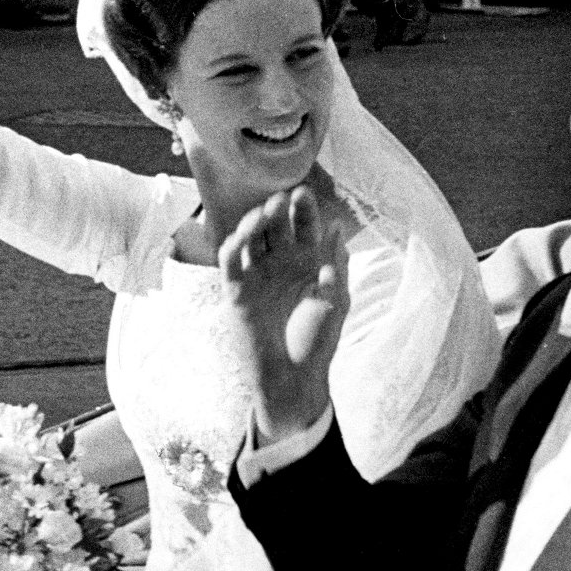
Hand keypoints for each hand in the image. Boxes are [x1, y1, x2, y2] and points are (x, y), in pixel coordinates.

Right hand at [220, 187, 349, 445]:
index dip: (303, 209)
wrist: (294, 377)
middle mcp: (280, 263)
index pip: (303, 226)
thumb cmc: (319, 342)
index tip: (303, 194)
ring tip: (265, 211)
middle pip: (275, 226)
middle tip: (281, 198)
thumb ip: (337, 265)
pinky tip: (244, 235)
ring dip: (254, 222)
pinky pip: (231, 261)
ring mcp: (257, 275)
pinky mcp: (237, 291)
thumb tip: (339, 227)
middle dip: (278, 209)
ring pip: (250, 237)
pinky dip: (234, 244)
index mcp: (306, 262)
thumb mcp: (336, 301)